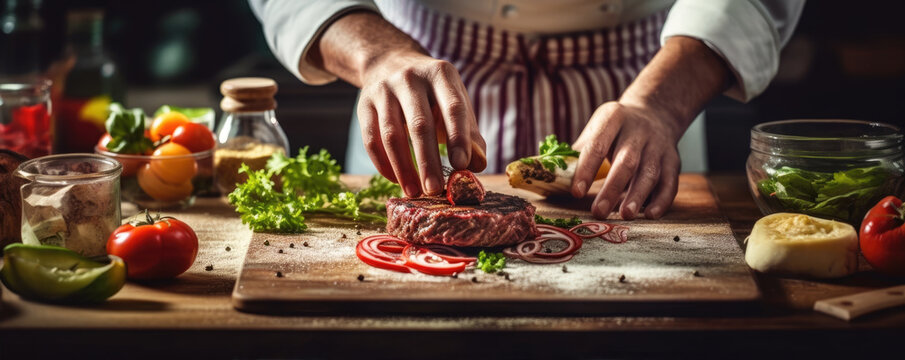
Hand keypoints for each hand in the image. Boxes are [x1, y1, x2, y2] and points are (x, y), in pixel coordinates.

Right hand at [357, 50, 485, 196]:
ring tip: (414, 192)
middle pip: (419, 124)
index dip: (458, 138)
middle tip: (435, 190)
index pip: (452, 108)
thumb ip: (470, 134)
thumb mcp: (454, 102)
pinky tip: (396, 180)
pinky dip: (383, 164)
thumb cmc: (432, 93)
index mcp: (440, 74)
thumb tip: (478, 165)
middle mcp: (410, 78)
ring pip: (391, 134)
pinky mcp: (364, 105)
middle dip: (428, 161)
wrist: (390, 63)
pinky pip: (371, 139)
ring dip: (403, 168)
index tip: (462, 167)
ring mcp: (384, 90)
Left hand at [570, 101, 681, 219]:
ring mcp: (659, 145)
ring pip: (650, 173)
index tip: (576, 192)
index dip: (586, 169)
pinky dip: (662, 199)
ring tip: (625, 215)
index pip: (598, 145)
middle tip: (599, 212)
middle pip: (627, 162)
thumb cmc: (615, 129)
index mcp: (614, 118)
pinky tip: (650, 214)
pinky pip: (670, 182)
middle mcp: (639, 131)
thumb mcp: (597, 129)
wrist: (654, 113)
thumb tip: (552, 178)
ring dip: (638, 195)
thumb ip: (579, 152)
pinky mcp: (673, 159)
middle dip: (612, 188)